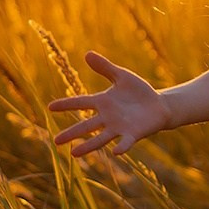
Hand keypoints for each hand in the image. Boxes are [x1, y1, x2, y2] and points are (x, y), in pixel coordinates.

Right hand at [47, 51, 172, 156]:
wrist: (158, 105)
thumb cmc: (138, 91)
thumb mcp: (122, 76)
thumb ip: (105, 68)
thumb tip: (87, 54)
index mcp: (102, 102)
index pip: (80, 103)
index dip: (66, 104)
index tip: (50, 107)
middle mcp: (107, 117)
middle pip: (86, 126)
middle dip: (71, 133)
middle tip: (55, 141)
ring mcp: (119, 127)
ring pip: (100, 138)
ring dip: (88, 146)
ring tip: (73, 153)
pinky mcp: (133, 134)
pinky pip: (125, 142)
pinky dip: (122, 146)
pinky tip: (116, 152)